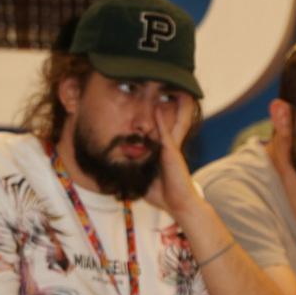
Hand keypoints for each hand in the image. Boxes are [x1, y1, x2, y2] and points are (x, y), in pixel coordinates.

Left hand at [144, 94, 200, 214]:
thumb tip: (116, 171)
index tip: (143, 105)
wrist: (179, 204)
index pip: (152, 132)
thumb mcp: (142, 180)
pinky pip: (165, 133)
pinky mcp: (171, 152)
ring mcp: (170, 148)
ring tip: (167, 92)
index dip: (149, 120)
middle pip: (165, 122)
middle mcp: (166, 147)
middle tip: (161, 90)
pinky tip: (157, 109)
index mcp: (159, 153)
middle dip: (164, 108)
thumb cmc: (162, 194)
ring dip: (166, 108)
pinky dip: (160, 121)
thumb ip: (133, 172)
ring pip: (167, 123)